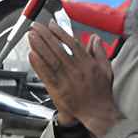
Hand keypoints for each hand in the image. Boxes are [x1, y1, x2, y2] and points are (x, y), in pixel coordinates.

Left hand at [28, 22, 121, 136]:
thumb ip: (100, 52)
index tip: (51, 25)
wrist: (98, 112)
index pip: (72, 43)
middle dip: (45, 35)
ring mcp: (66, 79)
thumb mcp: (106, 69)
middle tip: (36, 26)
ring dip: (39, 46)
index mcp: (87, 63)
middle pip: (58, 49)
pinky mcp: (58, 90)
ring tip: (31, 36)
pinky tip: (32, 55)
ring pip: (50, 59)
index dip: (60, 33)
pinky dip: (38, 64)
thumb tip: (95, 38)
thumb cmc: (101, 92)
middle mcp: (76, 69)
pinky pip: (46, 74)